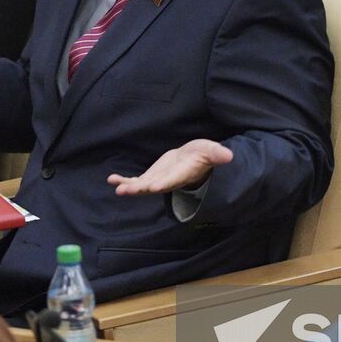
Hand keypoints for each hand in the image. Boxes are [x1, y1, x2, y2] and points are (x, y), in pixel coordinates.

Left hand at [107, 138, 231, 194]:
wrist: (193, 159)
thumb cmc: (204, 154)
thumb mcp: (211, 151)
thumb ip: (217, 154)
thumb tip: (229, 156)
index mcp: (182, 174)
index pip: (173, 180)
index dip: (164, 183)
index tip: (153, 187)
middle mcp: (168, 180)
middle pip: (153, 186)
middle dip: (139, 188)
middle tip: (125, 190)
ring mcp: (158, 180)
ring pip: (142, 186)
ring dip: (129, 186)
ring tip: (116, 186)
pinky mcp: (151, 177)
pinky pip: (136, 180)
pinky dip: (124, 180)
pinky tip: (111, 180)